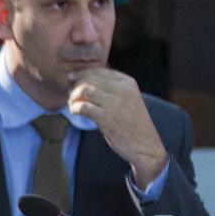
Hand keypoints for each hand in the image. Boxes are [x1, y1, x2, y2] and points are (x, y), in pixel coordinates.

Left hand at [68, 68, 167, 187]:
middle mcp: (122, 89)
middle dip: (76, 85)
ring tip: (72, 104)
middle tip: (71, 95)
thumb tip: (86, 78)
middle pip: (89, 78)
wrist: (145, 145)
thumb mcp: (129, 99)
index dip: (82, 73)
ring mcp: (114, 103)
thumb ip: (113, 88)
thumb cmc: (132, 123)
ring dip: (73, 96)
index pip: (99, 70)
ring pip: (84, 90)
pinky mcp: (106, 118)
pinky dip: (74, 108)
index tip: (72, 79)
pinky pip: (82, 106)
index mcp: (128, 83)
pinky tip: (75, 112)